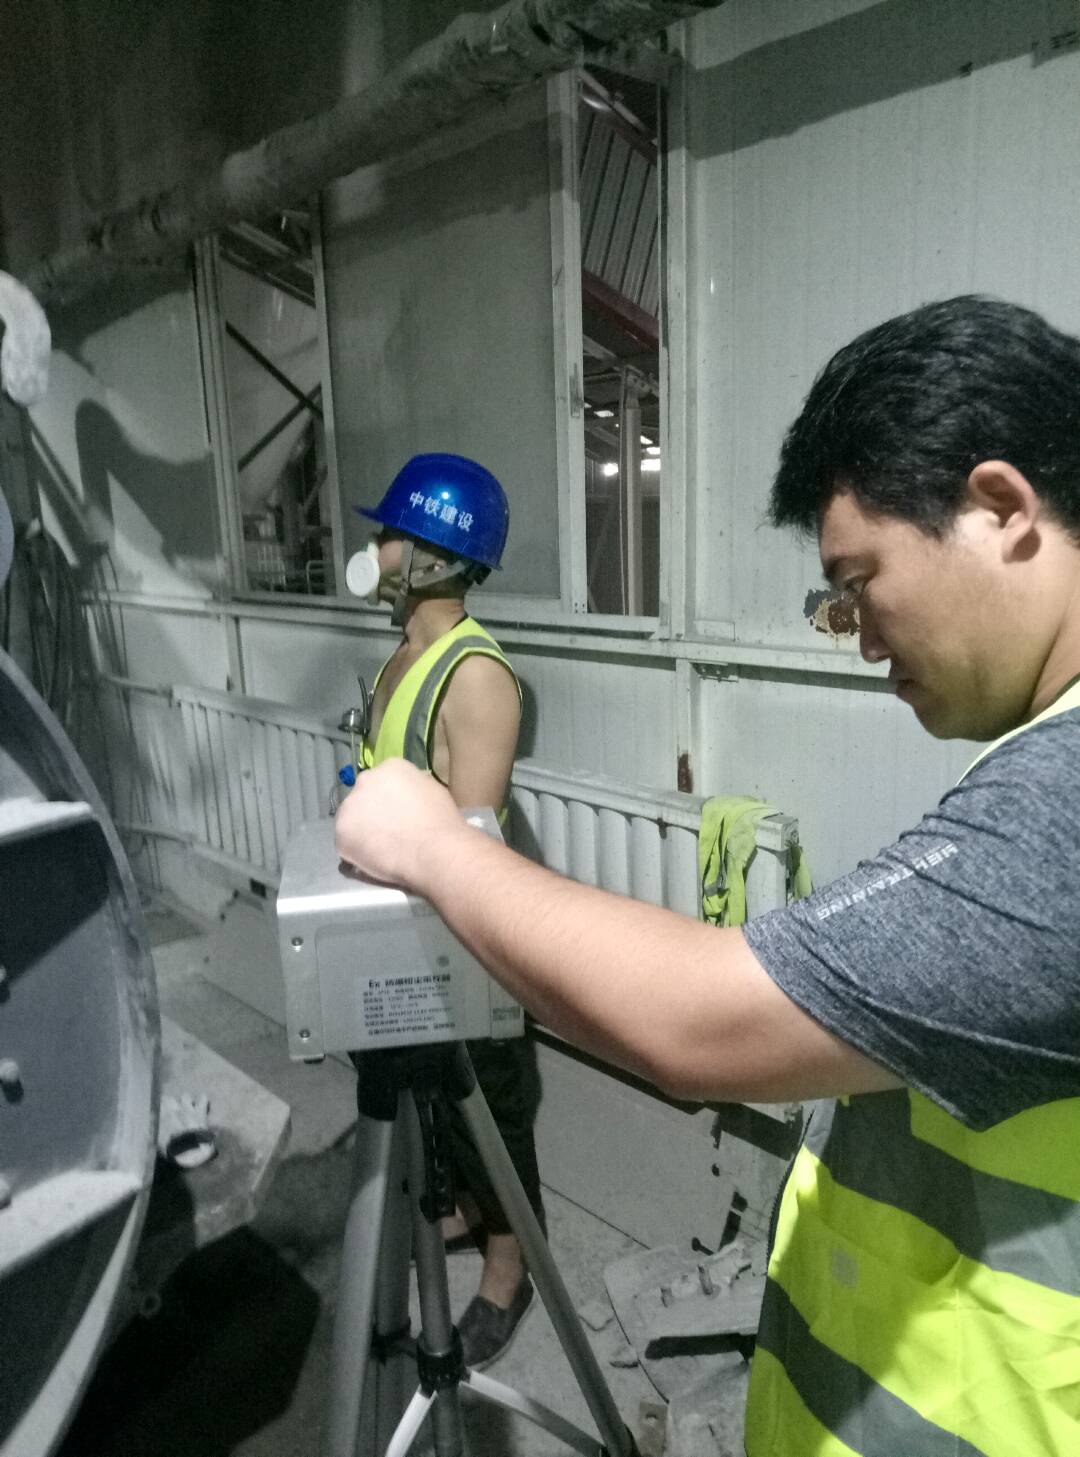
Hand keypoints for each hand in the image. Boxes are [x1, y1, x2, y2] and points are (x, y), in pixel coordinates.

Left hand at [334, 759, 468, 892]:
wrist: (434, 850)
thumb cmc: (441, 821)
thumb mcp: (433, 790)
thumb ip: (413, 788)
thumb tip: (408, 795)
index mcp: (390, 767)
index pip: (382, 781)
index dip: (389, 800)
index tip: (398, 814)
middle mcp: (365, 780)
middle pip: (363, 797)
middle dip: (372, 813)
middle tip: (389, 832)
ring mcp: (349, 806)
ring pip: (351, 820)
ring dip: (362, 832)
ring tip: (382, 849)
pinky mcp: (341, 832)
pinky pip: (346, 844)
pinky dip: (357, 853)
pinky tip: (375, 859)